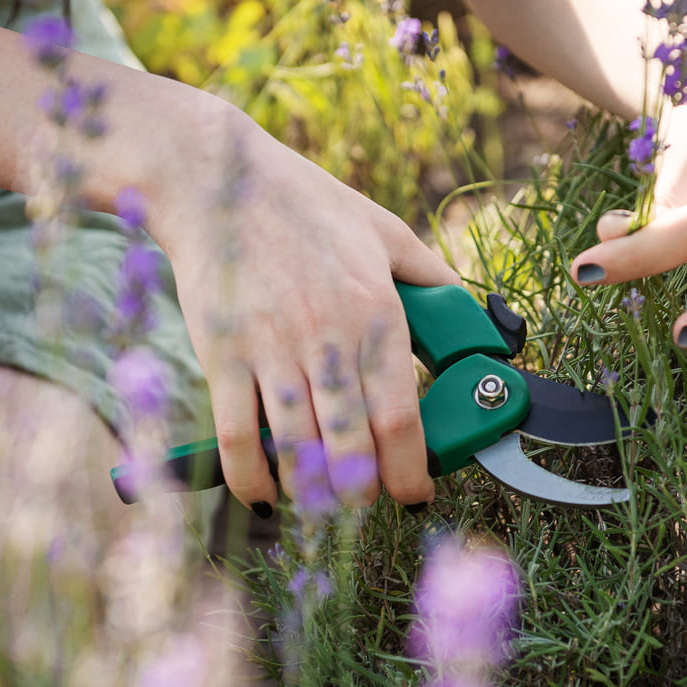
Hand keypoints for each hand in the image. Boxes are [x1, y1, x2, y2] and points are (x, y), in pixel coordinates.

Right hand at [149, 113, 459, 512]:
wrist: (218, 181)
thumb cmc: (305, 203)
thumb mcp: (384, 229)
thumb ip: (429, 274)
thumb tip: (468, 308)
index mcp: (376, 309)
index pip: (399, 414)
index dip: (410, 470)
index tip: (415, 492)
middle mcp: (328, 336)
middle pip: (352, 445)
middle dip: (364, 493)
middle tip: (367, 503)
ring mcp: (271, 348)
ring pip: (297, 449)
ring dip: (313, 493)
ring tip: (323, 505)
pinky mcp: (222, 354)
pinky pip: (236, 436)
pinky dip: (250, 477)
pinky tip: (264, 494)